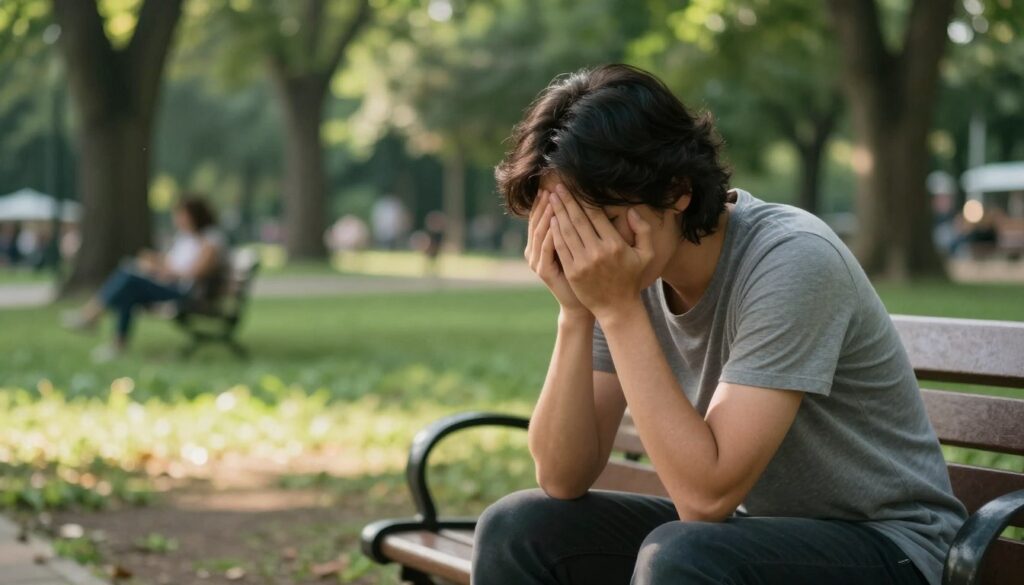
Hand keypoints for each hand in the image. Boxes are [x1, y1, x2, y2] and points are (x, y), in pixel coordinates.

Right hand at [525, 189, 589, 318]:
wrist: (581, 302)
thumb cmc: (586, 275)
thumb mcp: (580, 248)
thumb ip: (578, 228)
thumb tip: (585, 203)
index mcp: (543, 243)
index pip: (541, 217)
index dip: (546, 202)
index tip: (554, 186)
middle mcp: (536, 250)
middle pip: (538, 222)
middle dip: (545, 204)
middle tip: (551, 187)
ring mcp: (538, 261)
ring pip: (540, 233)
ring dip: (546, 215)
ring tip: (552, 200)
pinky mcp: (544, 270)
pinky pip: (546, 248)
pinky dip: (550, 234)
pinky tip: (556, 221)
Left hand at [548, 184, 653, 320]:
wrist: (617, 308)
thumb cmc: (631, 279)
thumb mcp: (647, 255)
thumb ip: (643, 230)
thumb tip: (631, 211)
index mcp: (615, 244)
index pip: (596, 215)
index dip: (583, 199)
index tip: (575, 187)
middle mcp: (598, 252)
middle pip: (578, 219)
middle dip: (567, 201)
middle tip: (558, 186)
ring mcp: (583, 262)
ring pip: (567, 231)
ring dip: (557, 213)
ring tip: (551, 199)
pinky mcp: (572, 271)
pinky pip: (561, 247)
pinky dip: (554, 232)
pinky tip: (551, 220)